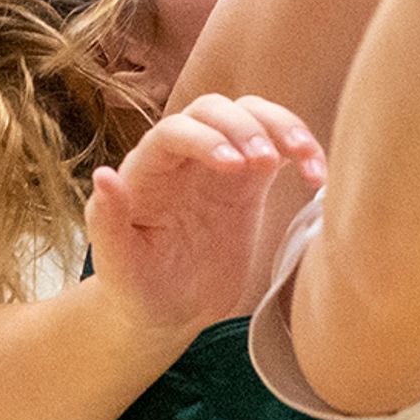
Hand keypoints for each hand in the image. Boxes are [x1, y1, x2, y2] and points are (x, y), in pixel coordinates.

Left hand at [84, 94, 323, 332]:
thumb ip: (107, 223)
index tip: (234, 166)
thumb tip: (103, 176)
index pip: (175, 131)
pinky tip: (317, 178)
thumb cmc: (136, 288)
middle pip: (215, 108)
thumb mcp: (118, 266)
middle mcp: (183, 157)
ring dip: (281, 125)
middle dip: (244, 125)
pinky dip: (303, 151)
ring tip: (305, 156)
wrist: (169, 310)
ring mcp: (220, 165)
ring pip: (252, 115)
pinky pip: (279, 148)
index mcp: (147, 170)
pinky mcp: (249, 181)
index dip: (205, 139)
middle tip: (266, 161)